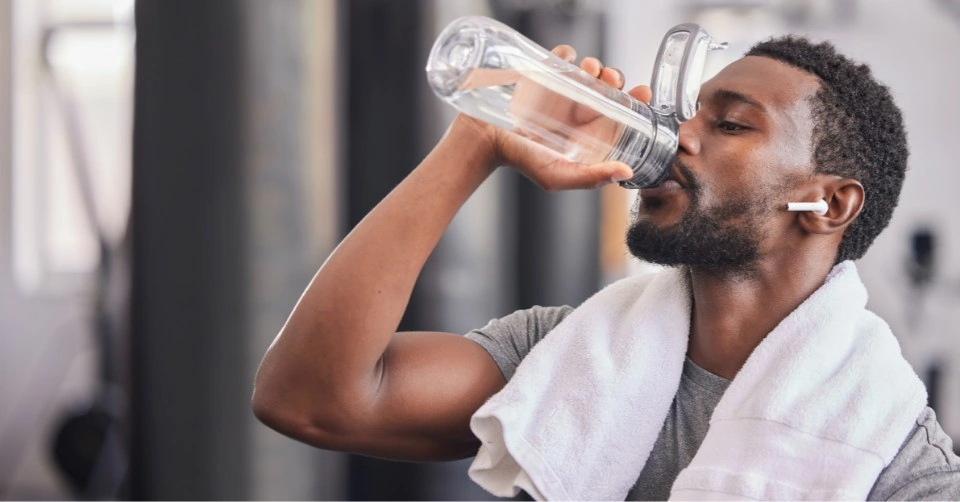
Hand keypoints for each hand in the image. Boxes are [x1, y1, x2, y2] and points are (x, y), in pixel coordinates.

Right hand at [455, 45, 652, 190]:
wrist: (484, 140)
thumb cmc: (520, 161)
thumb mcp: (558, 176)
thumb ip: (591, 177)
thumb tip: (626, 172)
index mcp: (587, 133)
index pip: (620, 114)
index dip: (635, 102)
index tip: (642, 93)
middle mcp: (576, 111)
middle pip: (608, 88)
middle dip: (615, 79)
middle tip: (610, 80)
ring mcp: (560, 92)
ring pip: (589, 70)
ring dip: (595, 65)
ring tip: (590, 70)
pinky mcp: (542, 75)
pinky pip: (561, 57)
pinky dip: (568, 53)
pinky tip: (567, 59)